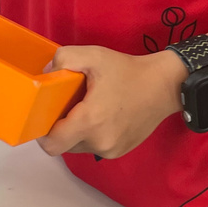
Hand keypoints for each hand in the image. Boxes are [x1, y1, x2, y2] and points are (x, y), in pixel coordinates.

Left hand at [37, 47, 183, 160]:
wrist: (165, 85)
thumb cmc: (128, 71)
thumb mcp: (93, 55)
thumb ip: (63, 59)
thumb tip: (46, 73)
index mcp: (89, 122)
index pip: (52, 144)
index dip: (43, 132)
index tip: (46, 115)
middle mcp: (99, 142)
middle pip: (64, 145)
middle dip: (61, 128)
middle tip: (68, 106)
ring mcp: (111, 150)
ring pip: (79, 147)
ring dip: (77, 132)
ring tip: (87, 108)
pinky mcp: (120, 151)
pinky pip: (95, 147)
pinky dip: (92, 135)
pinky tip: (102, 115)